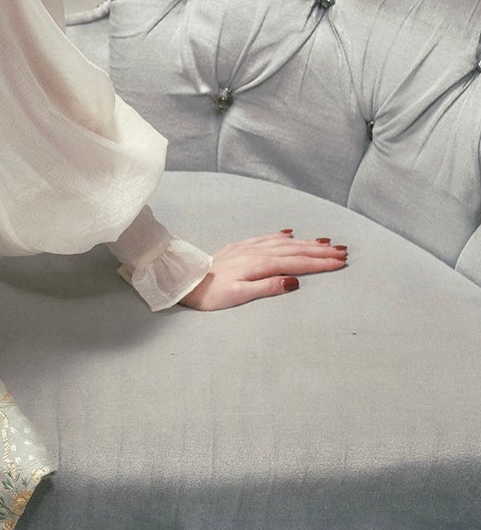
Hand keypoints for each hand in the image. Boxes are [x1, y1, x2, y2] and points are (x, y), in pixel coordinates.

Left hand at [179, 229, 346, 309]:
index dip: (321, 263)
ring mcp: (249, 248)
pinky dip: (282, 236)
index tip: (341, 263)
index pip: (298, 263)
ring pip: (284, 243)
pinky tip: (290, 234)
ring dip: (306, 243)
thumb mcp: (239, 296)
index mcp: (261, 265)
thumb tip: (294, 281)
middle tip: (343, 252)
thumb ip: (267, 287)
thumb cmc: (211, 294)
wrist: (186, 281)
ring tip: (326, 243)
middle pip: (296, 250)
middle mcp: (258, 252)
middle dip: (321, 252)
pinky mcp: (240, 247)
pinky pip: (267, 238)